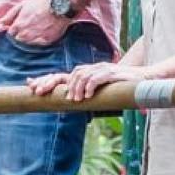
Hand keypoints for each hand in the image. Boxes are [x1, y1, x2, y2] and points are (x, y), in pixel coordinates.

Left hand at [5, 0, 70, 45]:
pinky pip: (38, 45)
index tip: (18, 28)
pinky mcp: (46, 41)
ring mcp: (36, 38)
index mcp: (18, 24)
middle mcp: (26, 33)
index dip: (14, 30)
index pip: (11, 34)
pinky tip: (41, 34)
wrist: (59, 8)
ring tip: (35, 31)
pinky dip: (38, 41)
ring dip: (29, 39)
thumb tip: (1, 24)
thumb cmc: (40, 5)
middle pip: (18, 40)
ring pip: (27, 43)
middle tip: (27, 30)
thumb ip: (10, 15)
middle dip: (20, 35)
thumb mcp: (22, 6)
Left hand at [28, 61, 143, 102]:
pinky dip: (90, 86)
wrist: (144, 79)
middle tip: (39, 92)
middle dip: (50, 82)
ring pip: (81, 75)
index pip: (61, 76)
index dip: (45, 80)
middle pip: (67, 74)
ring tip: (74, 100)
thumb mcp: (100, 93)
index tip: (30, 85)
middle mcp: (90, 70)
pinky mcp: (112, 73)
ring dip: (75, 88)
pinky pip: (97, 78)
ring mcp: (101, 69)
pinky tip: (87, 96)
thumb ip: (86, 96)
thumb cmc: (119, 88)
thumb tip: (71, 104)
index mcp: (85, 75)